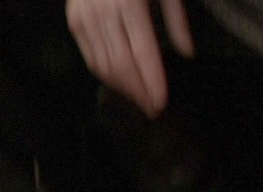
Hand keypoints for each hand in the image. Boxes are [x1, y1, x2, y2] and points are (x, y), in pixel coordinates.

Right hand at [66, 0, 194, 116]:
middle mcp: (103, 11)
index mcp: (129, 2)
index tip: (162, 103)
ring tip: (141, 102)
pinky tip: (122, 86)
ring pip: (103, 66)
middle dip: (138, 92)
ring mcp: (85, 17)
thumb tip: (187, 54)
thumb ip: (177, 20)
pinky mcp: (74, 21)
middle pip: (122, 65)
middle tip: (154, 110)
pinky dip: (106, 77)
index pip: (143, 52)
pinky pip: (90, 57)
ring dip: (123, 89)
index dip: (152, 81)